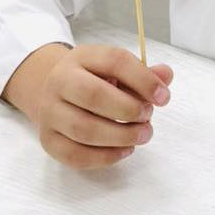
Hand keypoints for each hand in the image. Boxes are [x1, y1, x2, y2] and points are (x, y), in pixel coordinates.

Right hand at [33, 45, 172, 168]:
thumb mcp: (116, 69)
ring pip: (84, 129)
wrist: (53, 92)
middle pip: (94, 95)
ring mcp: (50, 112)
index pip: (115, 61)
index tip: (164, 97)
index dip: (143, 79)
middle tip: (149, 116)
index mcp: (83, 57)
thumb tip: (166, 75)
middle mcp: (60, 82)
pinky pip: (75, 155)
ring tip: (144, 134)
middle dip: (129, 109)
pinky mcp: (48, 140)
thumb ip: (144, 73)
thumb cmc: (95, 79)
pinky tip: (125, 150)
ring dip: (121, 136)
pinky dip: (105, 157)